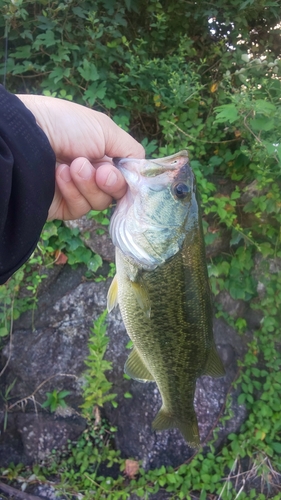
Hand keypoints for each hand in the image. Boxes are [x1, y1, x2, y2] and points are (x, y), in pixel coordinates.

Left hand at [17, 95, 144, 219]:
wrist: (26, 137)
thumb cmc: (65, 126)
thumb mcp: (105, 129)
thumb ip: (131, 151)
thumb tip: (143, 172)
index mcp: (101, 153)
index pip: (126, 175)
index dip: (130, 178)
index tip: (130, 174)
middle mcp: (91, 174)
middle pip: (116, 193)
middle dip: (111, 181)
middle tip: (100, 170)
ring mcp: (76, 191)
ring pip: (100, 203)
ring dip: (89, 183)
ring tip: (73, 165)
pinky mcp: (62, 206)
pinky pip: (80, 209)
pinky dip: (73, 191)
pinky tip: (60, 174)